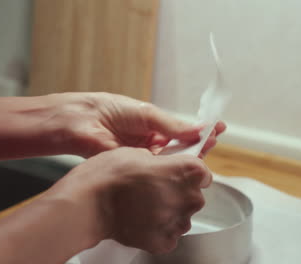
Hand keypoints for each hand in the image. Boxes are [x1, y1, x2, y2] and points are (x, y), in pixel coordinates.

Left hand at [43, 92, 225, 157]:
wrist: (82, 122)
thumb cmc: (110, 110)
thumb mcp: (146, 113)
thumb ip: (172, 125)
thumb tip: (197, 129)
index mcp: (153, 126)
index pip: (182, 131)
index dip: (200, 131)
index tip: (218, 128)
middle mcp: (151, 143)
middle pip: (180, 148)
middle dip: (198, 145)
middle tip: (213, 141)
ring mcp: (144, 157)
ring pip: (170, 161)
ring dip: (186, 157)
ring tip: (203, 152)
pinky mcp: (136, 169)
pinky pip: (156, 171)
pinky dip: (169, 169)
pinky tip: (181, 167)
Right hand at [46, 147, 210, 253]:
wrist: (86, 204)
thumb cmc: (107, 175)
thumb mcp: (137, 152)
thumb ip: (162, 160)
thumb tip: (168, 166)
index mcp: (184, 170)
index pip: (203, 173)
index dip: (190, 172)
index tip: (178, 174)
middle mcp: (186, 197)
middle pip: (195, 196)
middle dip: (179, 192)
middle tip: (155, 189)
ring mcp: (176, 222)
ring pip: (183, 217)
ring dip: (170, 211)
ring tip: (146, 206)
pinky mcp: (163, 241)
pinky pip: (171, 235)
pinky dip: (160, 229)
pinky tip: (143, 220)